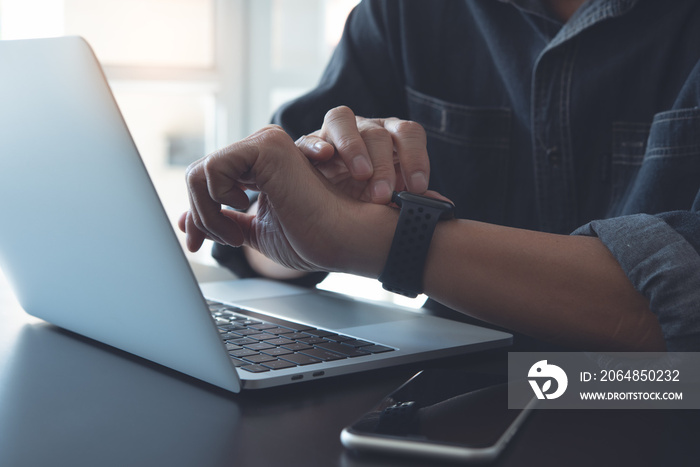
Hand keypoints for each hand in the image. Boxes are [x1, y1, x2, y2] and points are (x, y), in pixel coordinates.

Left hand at [178, 125, 395, 276]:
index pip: (209, 181)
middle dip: (197, 214)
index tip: (196, 244)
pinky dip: (214, 199)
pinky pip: (211, 168)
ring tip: (236, 233)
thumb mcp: (257, 232)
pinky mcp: (268, 146)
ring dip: (206, 210)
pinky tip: (244, 211)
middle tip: (215, 241)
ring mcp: (265, 144)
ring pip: (201, 171)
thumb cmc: (317, 237)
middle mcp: (261, 151)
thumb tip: (185, 222)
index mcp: (260, 169)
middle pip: (199, 175)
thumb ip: (224, 222)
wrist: (346, 241)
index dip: (197, 214)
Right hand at [295, 106, 429, 203]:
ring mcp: (333, 134)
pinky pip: (307, 138)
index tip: (418, 187)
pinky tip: (323, 156)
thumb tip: (442, 206)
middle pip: (377, 131)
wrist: (326, 208)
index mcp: (390, 139)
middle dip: (383, 164)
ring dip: (353, 145)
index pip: (408, 133)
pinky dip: (315, 144)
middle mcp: (364, 130)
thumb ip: (411, 200)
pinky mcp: (306, 146)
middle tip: (384, 195)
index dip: (416, 157)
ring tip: (361, 174)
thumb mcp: (389, 202)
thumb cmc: (366, 200)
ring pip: (341, 119)